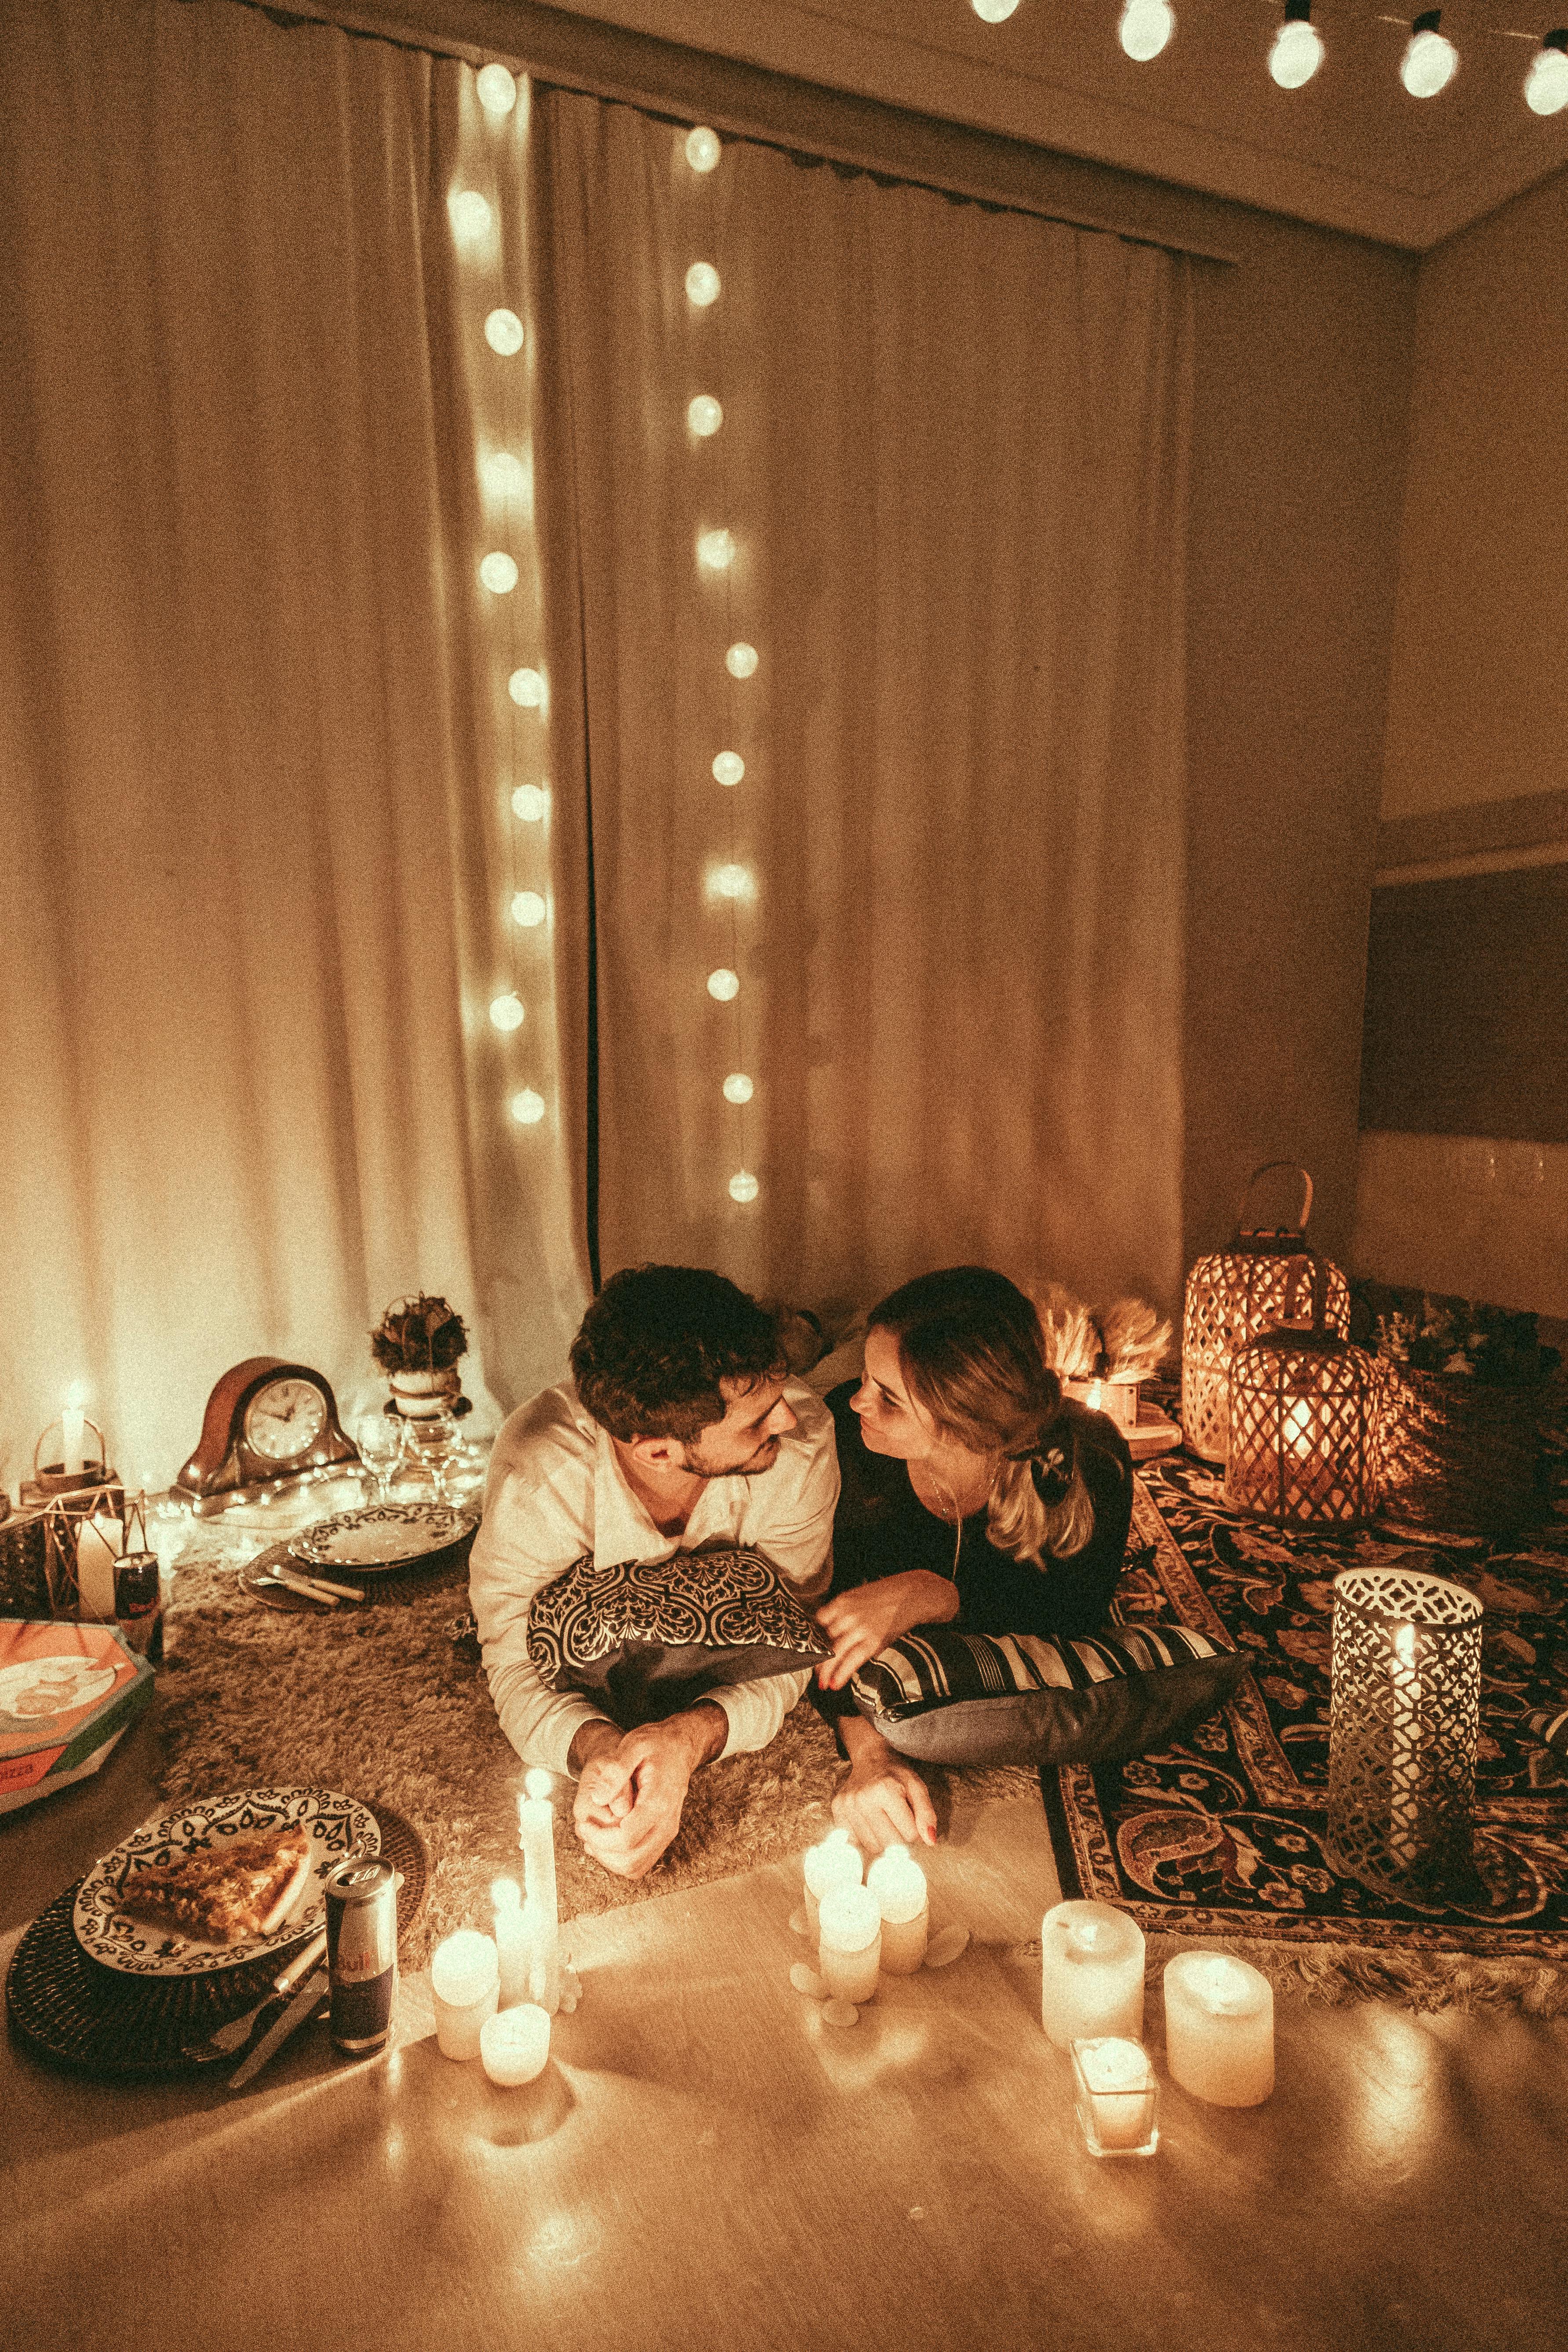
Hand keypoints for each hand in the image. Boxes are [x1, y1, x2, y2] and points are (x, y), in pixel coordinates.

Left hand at [572, 1707, 723, 1879]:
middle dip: (601, 1851)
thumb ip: (615, 1771)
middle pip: (631, 1860)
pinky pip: (640, 1862)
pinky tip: (606, 1839)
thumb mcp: (633, 1745)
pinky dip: (619, 1859)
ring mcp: (667, 1832)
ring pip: (635, 1867)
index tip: (584, 1824)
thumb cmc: (657, 1744)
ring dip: (609, 1859)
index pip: (626, 1839)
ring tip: (594, 1836)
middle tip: (586, 1831)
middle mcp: (667, 1824)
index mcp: (658, 1803)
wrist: (681, 1747)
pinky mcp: (663, 1836)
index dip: (599, 1838)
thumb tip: (597, 1798)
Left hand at [814, 1571, 957, 1690]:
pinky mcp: (873, 1641)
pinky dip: (842, 1673)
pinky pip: (852, 1660)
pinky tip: (835, 1684)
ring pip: (835, 1653)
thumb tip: (832, 1632)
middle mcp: (847, 1615)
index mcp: (841, 1602)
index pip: (818, 1622)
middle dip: (817, 1660)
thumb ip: (843, 1612)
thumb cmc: (886, 1595)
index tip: (812, 1649)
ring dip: (826, 1671)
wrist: (912, 1594)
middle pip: (823, 1641)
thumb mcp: (858, 1597)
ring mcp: (860, 1628)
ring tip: (822, 1684)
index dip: (814, 1639)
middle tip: (814, 1673)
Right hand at [832, 1739, 937, 1854]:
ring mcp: (847, 1805)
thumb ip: (926, 1814)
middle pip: (890, 1845)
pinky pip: (855, 1842)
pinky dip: (865, 1837)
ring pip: (873, 1847)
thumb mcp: (917, 1787)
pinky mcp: (837, 1810)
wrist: (870, 1758)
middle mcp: (863, 1799)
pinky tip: (869, 1821)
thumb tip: (930, 1842)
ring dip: (882, 1840)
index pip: (910, 1835)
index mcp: (886, 1790)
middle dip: (899, 1837)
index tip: (909, 1814)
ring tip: (883, 1819)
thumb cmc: (897, 1775)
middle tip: (897, 1819)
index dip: (914, 1828)